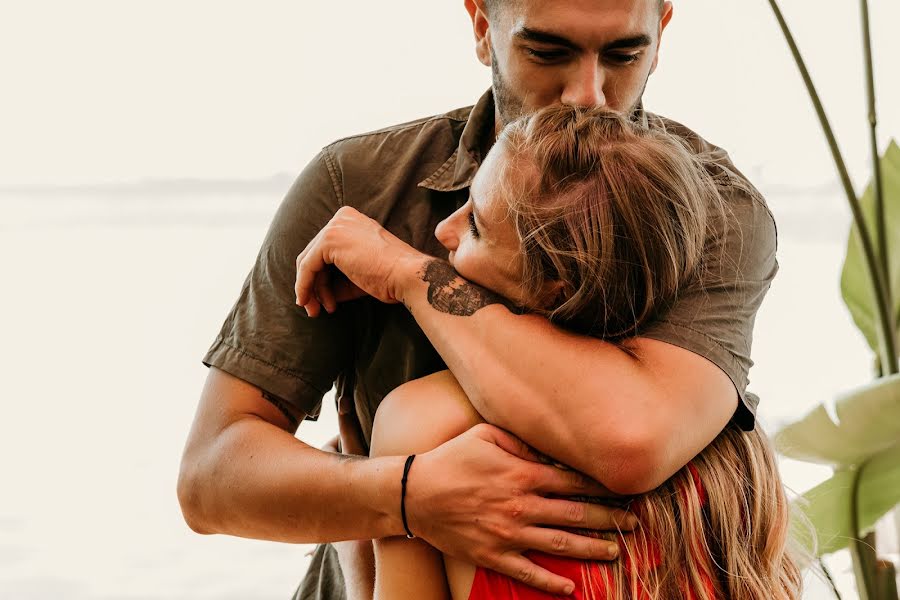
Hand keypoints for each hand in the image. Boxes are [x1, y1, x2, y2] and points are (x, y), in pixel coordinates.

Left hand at [295, 206, 426, 316]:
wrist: (407, 276)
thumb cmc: (391, 277)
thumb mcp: (359, 274)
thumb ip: (338, 277)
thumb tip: (316, 292)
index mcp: (352, 220)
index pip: (326, 251)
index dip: (322, 278)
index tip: (326, 300)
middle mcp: (342, 217)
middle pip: (315, 256)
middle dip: (314, 285)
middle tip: (315, 310)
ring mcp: (335, 226)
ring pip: (309, 262)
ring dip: (311, 290)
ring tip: (317, 311)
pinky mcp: (329, 240)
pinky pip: (307, 266)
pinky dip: (304, 286)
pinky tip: (307, 302)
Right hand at [406, 424, 637, 595]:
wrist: (416, 494)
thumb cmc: (452, 458)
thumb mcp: (487, 435)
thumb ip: (522, 441)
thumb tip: (550, 451)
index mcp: (522, 475)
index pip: (574, 482)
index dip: (603, 487)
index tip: (624, 491)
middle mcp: (521, 506)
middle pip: (577, 515)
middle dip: (610, 519)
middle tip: (634, 524)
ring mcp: (508, 535)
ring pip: (561, 546)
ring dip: (592, 550)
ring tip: (615, 552)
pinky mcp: (493, 556)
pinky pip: (529, 574)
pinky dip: (552, 584)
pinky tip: (573, 589)